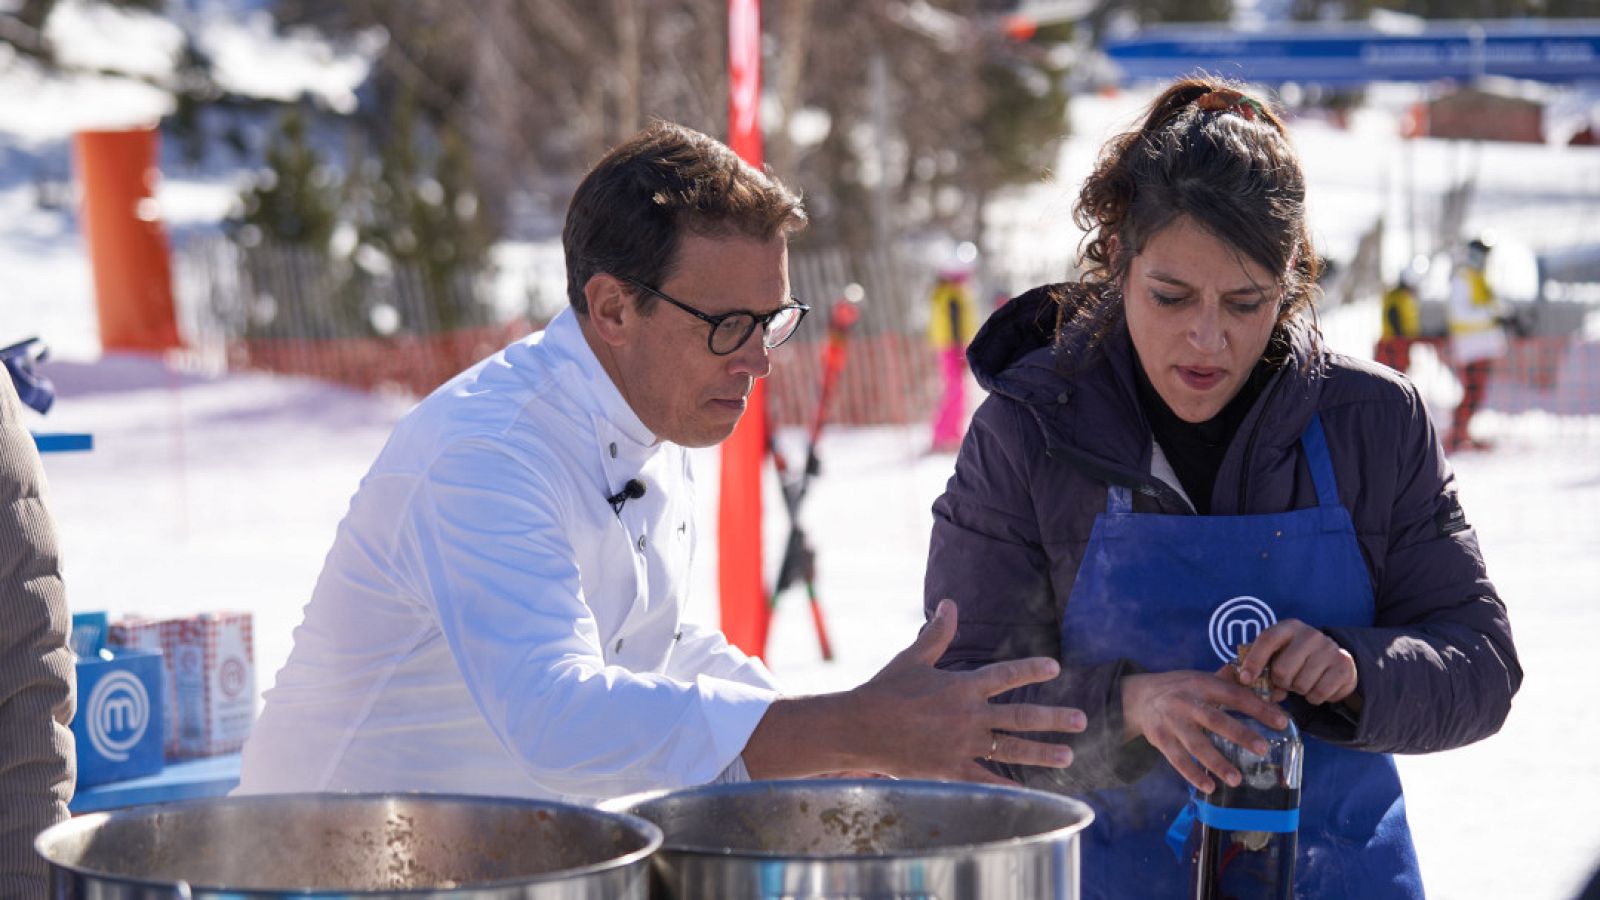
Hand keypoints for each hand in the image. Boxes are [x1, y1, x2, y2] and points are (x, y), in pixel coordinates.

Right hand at [845, 599, 1087, 785]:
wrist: (859, 728)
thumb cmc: (884, 691)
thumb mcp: (913, 658)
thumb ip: (937, 633)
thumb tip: (949, 603)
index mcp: (962, 686)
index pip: (1005, 675)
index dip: (1031, 670)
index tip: (1055, 668)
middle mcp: (968, 716)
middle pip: (1020, 716)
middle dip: (1053, 718)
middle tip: (1081, 720)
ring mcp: (962, 746)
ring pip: (1011, 750)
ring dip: (1042, 753)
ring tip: (1067, 754)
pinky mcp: (951, 770)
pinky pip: (987, 781)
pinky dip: (1010, 788)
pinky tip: (1032, 793)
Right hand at [1121, 670, 1289, 793]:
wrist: (1138, 696)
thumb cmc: (1180, 688)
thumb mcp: (1201, 678)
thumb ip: (1229, 681)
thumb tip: (1267, 685)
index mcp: (1202, 684)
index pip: (1234, 695)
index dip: (1258, 707)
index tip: (1281, 722)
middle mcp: (1186, 702)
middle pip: (1215, 720)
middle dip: (1239, 734)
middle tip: (1263, 749)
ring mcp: (1171, 722)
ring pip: (1196, 744)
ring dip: (1216, 762)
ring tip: (1236, 780)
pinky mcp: (1160, 739)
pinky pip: (1177, 760)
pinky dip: (1193, 774)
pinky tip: (1209, 787)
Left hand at [1235, 619, 1358, 706]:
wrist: (1333, 660)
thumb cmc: (1296, 659)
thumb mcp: (1278, 655)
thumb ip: (1261, 666)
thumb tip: (1248, 683)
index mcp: (1289, 627)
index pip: (1267, 640)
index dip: (1254, 661)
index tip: (1246, 679)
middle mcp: (1310, 634)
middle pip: (1282, 670)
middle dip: (1280, 682)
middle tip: (1287, 681)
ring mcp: (1329, 649)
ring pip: (1300, 685)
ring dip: (1298, 690)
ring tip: (1303, 681)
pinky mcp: (1343, 666)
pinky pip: (1318, 693)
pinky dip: (1313, 698)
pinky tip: (1317, 687)